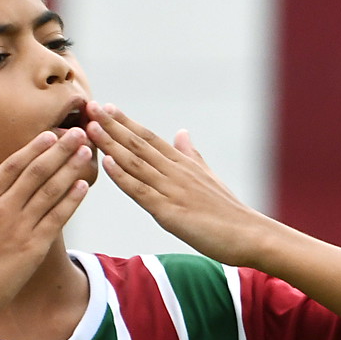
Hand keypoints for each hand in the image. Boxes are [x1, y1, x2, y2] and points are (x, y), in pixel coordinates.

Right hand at [0, 128, 92, 328]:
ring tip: (87, 153)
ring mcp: (19, 227)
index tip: (49, 135)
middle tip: (78, 134)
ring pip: (51, 191)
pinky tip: (83, 187)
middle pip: (37, 172)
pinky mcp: (32, 248)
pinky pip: (57, 219)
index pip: (12, 166)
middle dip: (60, 151)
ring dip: (71, 170)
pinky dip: (71, 201)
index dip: (33, 149)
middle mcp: (2, 209)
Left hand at [85, 102, 274, 265]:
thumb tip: (182, 132)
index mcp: (182, 164)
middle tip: (91, 105)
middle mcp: (175, 171)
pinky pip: (142, 191)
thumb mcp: (208, 176)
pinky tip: (108, 162)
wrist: (249, 234)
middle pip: (138, 144)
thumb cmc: (229, 210)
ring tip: (91, 126)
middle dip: (112, 125)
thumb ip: (191, 155)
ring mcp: (172, 190)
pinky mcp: (170, 212)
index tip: (107, 106)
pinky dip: (123, 176)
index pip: (148, 138)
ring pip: (135, 162)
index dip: (125, 122)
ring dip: (111, 144)